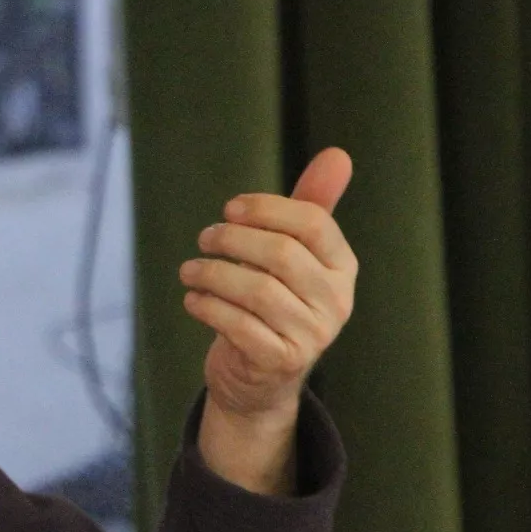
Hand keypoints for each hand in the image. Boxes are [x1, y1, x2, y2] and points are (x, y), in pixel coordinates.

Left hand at [179, 148, 357, 492]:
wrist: (259, 378)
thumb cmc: (274, 302)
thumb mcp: (292, 254)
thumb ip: (311, 206)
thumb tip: (337, 153)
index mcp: (342, 267)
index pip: (313, 223)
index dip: (266, 208)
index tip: (229, 209)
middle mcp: (335, 301)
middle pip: (281, 254)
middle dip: (232, 239)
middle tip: (204, 238)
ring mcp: (312, 336)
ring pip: (256, 291)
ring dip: (211, 274)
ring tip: (189, 271)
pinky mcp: (280, 363)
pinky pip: (239, 326)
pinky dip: (208, 308)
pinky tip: (193, 300)